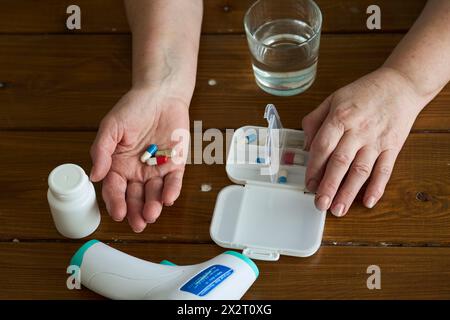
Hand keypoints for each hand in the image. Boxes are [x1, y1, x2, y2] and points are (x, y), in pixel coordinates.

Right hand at [90, 86, 188, 231]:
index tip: (118, 214)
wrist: (161, 95)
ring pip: (154, 193)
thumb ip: (102, 151)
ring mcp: (157, 169)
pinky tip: (168, 198)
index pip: (115, 189)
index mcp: (118, 165)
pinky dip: (172, 190)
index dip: (115, 203)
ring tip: (152, 213)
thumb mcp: (111, 128)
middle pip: (135, 197)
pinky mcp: (175, 164)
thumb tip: (94, 175)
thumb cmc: (133, 108)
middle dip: (136, 212)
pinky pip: (174, 181)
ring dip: (153, 205)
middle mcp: (137, 171)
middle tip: (138, 223)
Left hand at [302, 67, 426, 216]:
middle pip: (340, 162)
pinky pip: (385, 170)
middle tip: (320, 204)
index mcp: (340, 117)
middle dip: (328, 186)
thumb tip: (306, 145)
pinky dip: (377, 187)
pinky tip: (368, 202)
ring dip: (349, 192)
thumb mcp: (333, 98)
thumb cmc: (364, 92)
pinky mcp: (393, 146)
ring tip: (338, 209)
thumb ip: (315, 120)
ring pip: (361, 170)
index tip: (308, 183)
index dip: (314, 168)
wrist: (401, 85)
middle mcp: (358, 130)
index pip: (323, 146)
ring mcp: (376, 140)